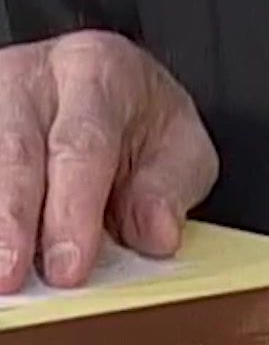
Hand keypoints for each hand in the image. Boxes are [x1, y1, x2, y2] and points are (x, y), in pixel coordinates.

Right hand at [0, 32, 218, 291]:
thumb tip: (157, 234)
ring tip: (1, 272)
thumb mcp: (176, 145)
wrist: (105, 88)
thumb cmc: (136, 122)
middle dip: (15, 215)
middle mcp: (36, 78)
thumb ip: (169, 188)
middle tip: (14, 272)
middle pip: (18, 150)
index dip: (73, 208)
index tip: (70, 267)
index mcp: (97, 72)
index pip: (83, 142)